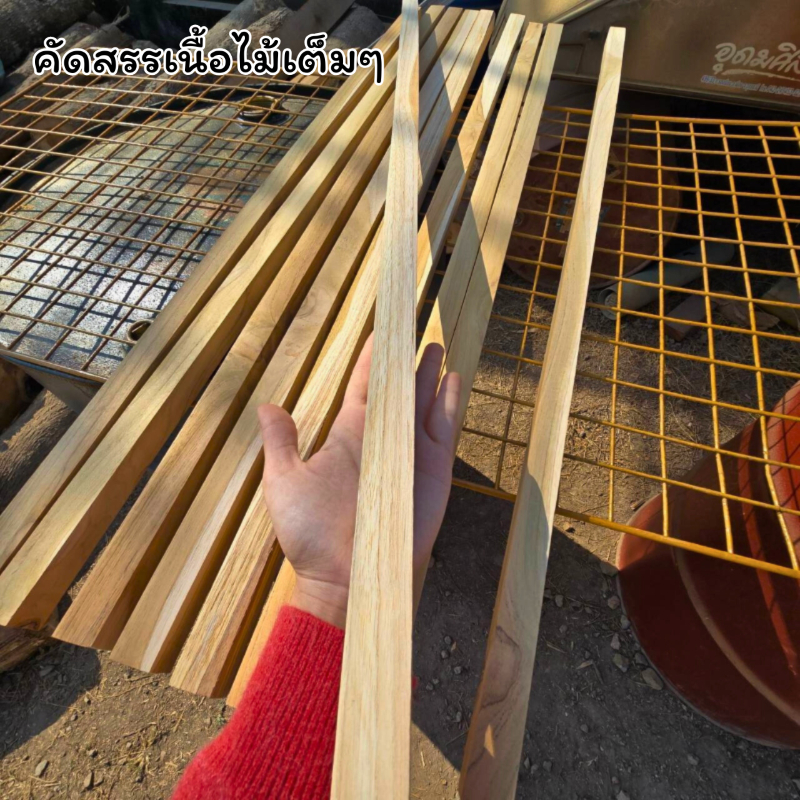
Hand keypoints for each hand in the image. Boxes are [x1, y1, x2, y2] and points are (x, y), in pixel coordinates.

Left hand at [258, 335, 461, 628]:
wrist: (345, 578)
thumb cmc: (310, 534)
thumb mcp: (284, 481)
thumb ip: (281, 442)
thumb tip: (268, 407)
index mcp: (348, 436)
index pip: (362, 389)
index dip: (369, 362)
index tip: (379, 335)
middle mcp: (381, 439)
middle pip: (398, 391)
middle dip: (407, 363)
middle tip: (417, 335)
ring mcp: (409, 454)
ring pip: (423, 404)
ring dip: (430, 377)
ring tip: (437, 349)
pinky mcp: (432, 472)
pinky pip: (443, 431)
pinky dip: (449, 405)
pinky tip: (454, 381)